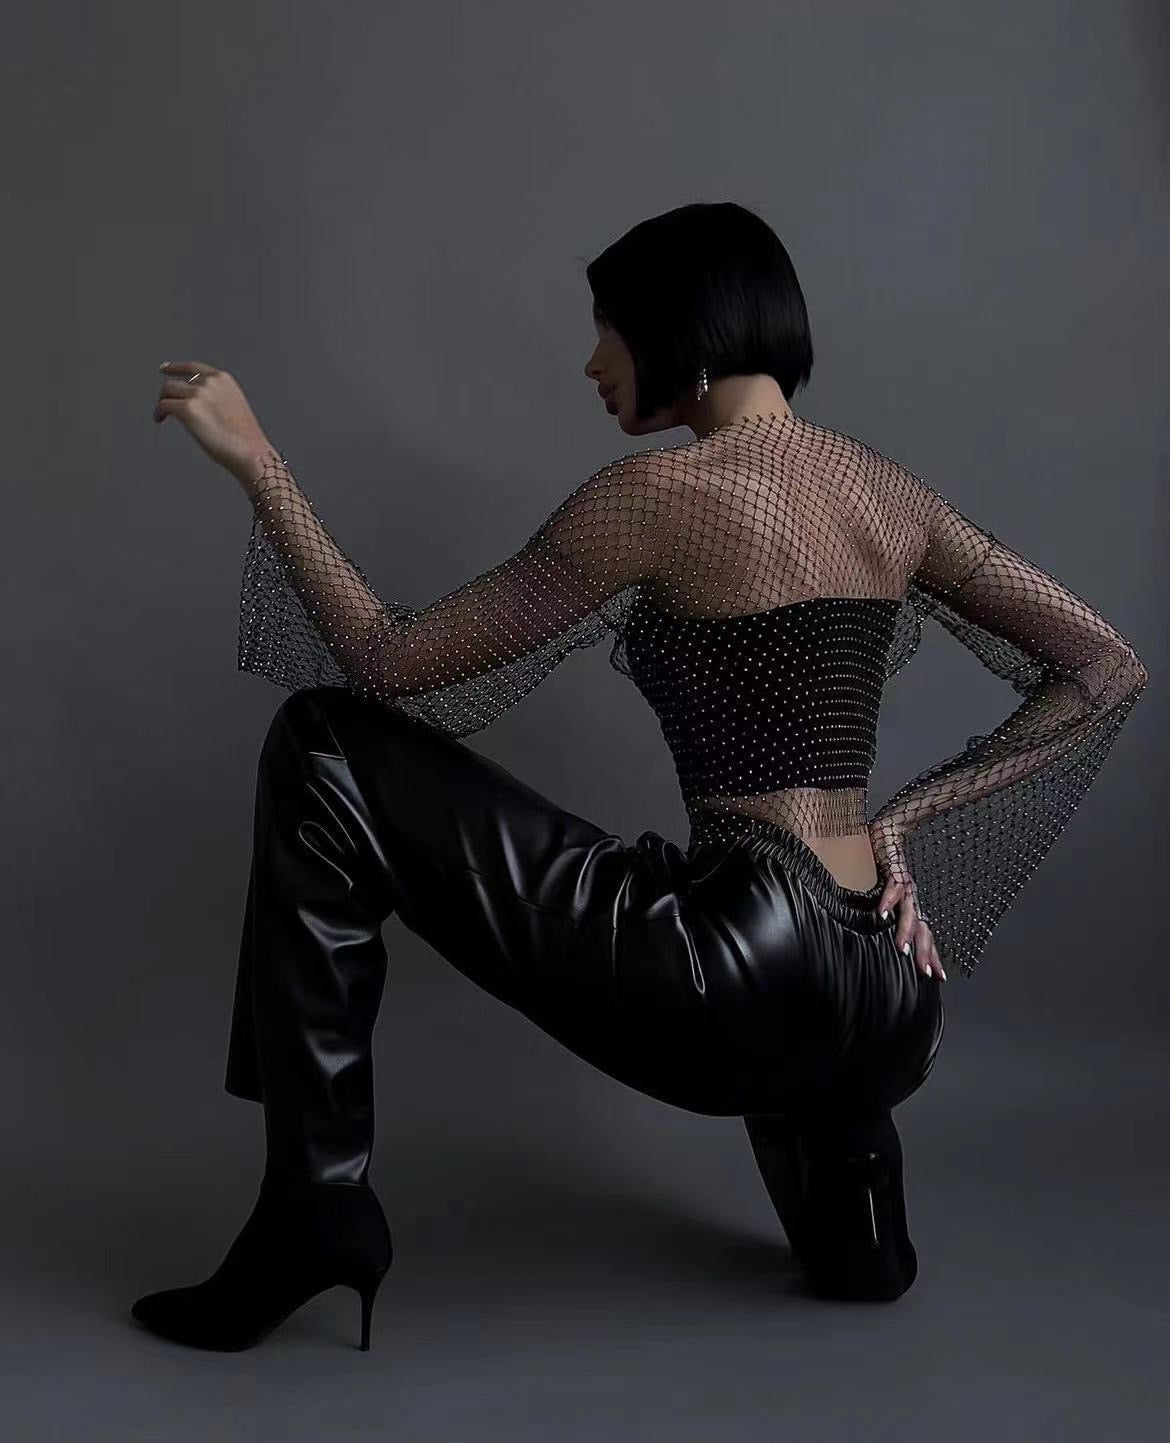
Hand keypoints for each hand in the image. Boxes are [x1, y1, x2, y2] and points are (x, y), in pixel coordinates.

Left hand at [153, 360, 273, 483]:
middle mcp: (209, 382)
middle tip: (166, 406)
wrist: (250, 451)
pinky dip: (159, 412)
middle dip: (169, 394)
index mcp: (223, 379)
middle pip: (176, 382)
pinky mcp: (186, 409)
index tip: (164, 369)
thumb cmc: (245, 438)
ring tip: (163, 415)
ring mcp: (198, 394)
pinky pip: (163, 405)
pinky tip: (160, 419)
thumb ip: (216, 397)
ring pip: (167, 391)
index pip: (193, 367)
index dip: (175, 367)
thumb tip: (194, 402)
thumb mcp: (234, 406)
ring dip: (163, 402)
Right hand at [869, 822, 946, 981]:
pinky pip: (892, 888)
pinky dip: (887, 901)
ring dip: (905, 931)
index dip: (931, 955)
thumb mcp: (890, 889)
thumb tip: (883, 926)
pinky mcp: (893, 871)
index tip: (938, 977)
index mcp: (913, 904)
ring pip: (908, 912)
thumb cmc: (887, 861)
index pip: (925, 934)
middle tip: (926, 973)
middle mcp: (912, 898)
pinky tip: (881, 914)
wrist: (891, 829)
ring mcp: (904, 885)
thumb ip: (890, 908)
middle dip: (924, 952)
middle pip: (921, 929)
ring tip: (901, 949)